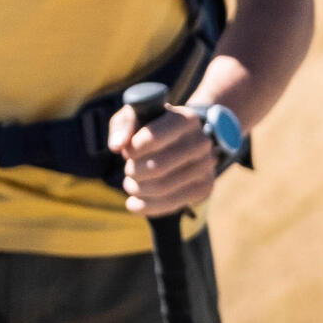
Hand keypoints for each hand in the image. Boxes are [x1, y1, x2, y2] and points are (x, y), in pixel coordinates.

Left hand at [109, 97, 217, 215]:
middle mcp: (201, 142)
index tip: (128, 151)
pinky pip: (171, 204)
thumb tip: (116, 146)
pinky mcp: (205, 188)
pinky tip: (133, 202)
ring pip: (162, 188)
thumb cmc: (153, 126)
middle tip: (129, 170)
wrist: (184, 140)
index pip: (152, 138)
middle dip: (133, 171)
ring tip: (130, 184)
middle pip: (156, 167)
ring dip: (137, 189)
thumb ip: (123, 124)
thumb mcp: (136, 115)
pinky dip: (145, 206)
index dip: (132, 149)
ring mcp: (206, 166)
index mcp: (185, 119)